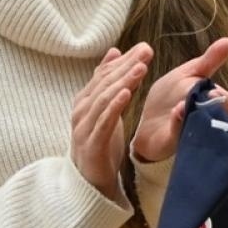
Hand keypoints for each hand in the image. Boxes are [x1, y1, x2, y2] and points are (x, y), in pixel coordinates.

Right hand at [70, 44, 152, 200]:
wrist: (90, 180)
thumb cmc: (100, 141)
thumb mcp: (106, 109)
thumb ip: (108, 83)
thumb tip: (114, 51)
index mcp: (86, 101)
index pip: (105, 75)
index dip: (123, 61)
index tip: (144, 47)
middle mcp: (82, 111)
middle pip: (105, 83)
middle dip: (126, 66)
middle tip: (146, 51)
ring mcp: (84, 127)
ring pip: (104, 99)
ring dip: (123, 81)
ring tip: (140, 68)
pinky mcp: (91, 143)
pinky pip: (103, 121)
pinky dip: (114, 106)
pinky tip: (126, 94)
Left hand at [132, 37, 227, 164]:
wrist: (144, 118)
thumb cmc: (172, 96)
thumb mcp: (191, 73)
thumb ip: (210, 60)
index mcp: (215, 104)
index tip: (217, 92)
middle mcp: (207, 121)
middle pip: (225, 120)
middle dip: (218, 108)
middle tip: (210, 97)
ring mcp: (191, 132)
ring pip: (202, 129)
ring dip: (195, 114)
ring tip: (184, 105)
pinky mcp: (171, 142)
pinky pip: (177, 135)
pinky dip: (177, 122)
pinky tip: (174, 111)